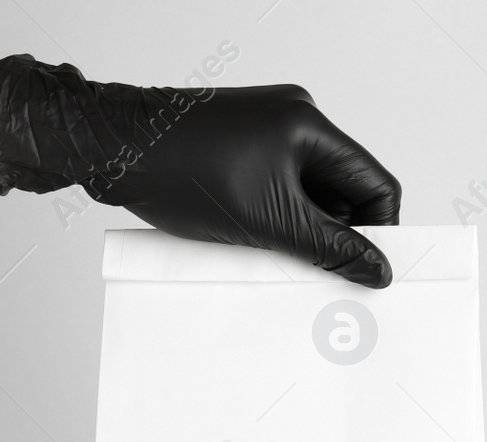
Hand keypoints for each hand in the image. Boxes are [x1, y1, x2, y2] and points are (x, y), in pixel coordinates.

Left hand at [0, 56, 400, 287]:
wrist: (107, 148)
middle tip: (325, 277)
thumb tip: (376, 270)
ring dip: (306, 230)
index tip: (368, 272)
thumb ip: (329, 249)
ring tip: (283, 261)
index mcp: (309, 125)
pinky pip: (281, 187)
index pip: (375, 184)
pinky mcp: (242, 144)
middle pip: (345, 189)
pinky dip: (279, 218)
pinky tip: (259, 244)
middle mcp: (294, 119)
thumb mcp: (267, 223)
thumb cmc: (177, 171)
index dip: (379, 232)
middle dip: (339, 234)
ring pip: (311, 192)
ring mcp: (267, 129)